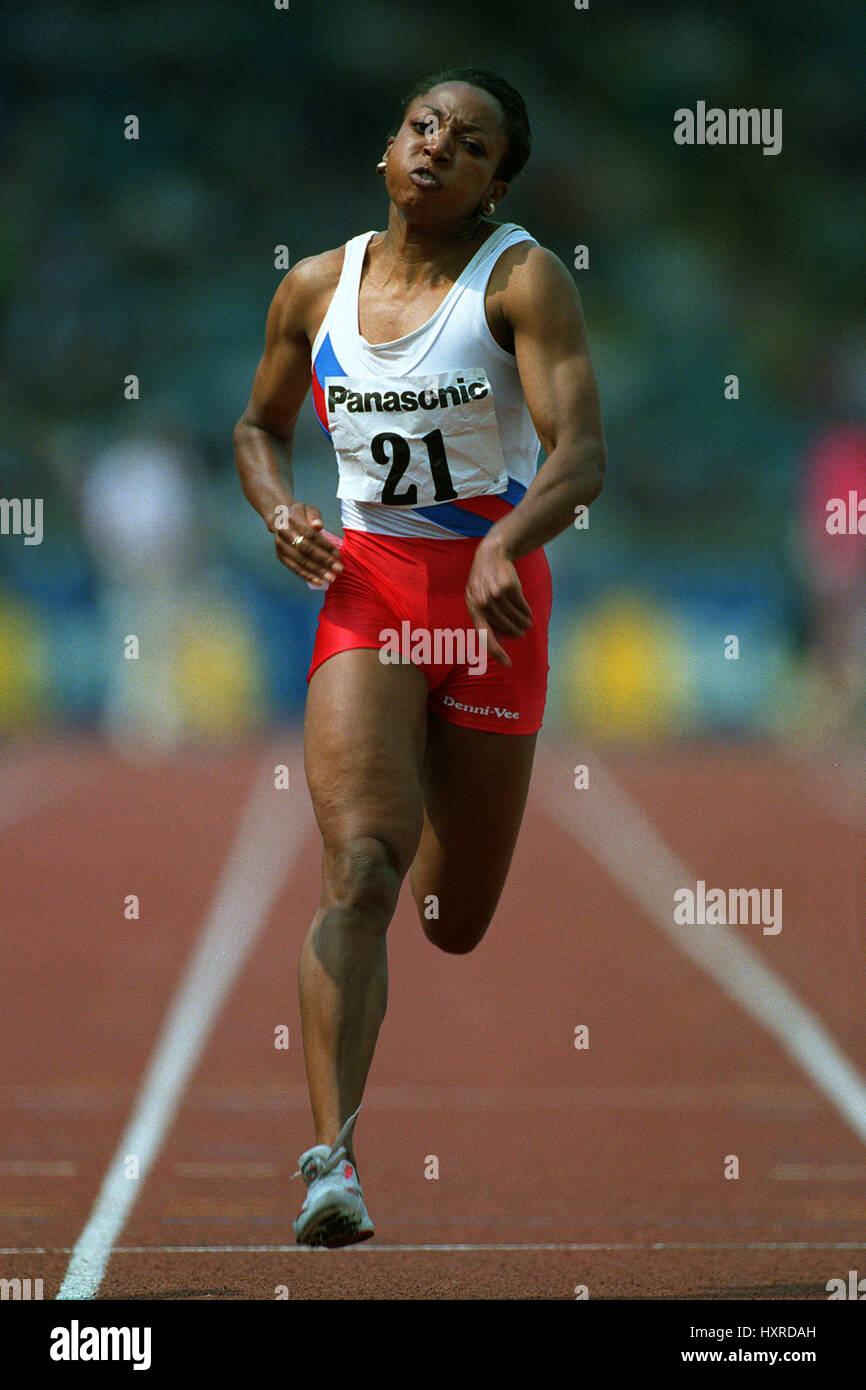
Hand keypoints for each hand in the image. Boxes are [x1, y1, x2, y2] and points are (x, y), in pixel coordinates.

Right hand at [273, 503, 342, 584]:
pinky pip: (294, 568)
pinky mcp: (280, 555)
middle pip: (305, 549)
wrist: (280, 517)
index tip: (338, 554)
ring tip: (331, 578)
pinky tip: (319, 581)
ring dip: (316, 571)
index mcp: (292, 519)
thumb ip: (314, 515)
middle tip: (338, 569)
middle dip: (323, 561)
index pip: (309, 534)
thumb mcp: (308, 509)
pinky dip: (307, 576)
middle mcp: (284, 533)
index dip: (324, 545)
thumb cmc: (300, 514)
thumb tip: (318, 525)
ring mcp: (280, 545)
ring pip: (299, 561)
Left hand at [464, 539, 531, 667]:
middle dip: (515, 633)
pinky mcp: (509, 586)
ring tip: (527, 624)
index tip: (508, 664)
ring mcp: (495, 594)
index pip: (485, 636)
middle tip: (521, 634)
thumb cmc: (485, 584)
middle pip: (505, 628)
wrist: (491, 556)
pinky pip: (522, 605)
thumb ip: (488, 621)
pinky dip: (526, 611)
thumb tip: (500, 643)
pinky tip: (527, 612)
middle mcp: (482, 603)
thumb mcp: (479, 602)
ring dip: (523, 623)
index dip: (496, 652)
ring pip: (515, 617)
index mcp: (473, 610)